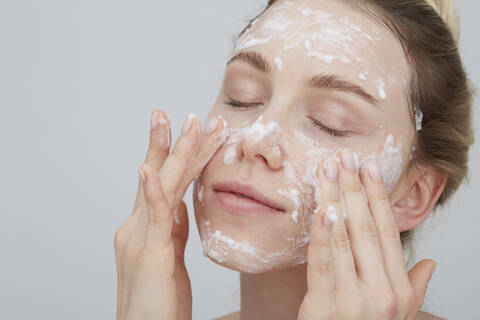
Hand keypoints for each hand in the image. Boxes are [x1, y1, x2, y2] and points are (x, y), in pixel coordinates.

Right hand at [114, 111, 227, 319]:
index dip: (176, 155)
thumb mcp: (168, 258)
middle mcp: (137, 226)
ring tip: (189, 123)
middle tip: (186, 114)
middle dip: (173, 141)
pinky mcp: (148, 254)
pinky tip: (150, 168)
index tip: (190, 130)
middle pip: (159, 175)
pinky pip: (154, 217)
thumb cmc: (159, 302)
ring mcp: (139, 238)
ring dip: (175, 153)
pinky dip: (152, 190)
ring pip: (161, 186)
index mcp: (146, 227)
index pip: (164, 182)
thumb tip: (180, 209)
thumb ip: (171, 231)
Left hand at [298, 150, 435, 319]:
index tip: (370, 168)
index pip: (387, 231)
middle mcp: (382, 291)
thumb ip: (414, 287)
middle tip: (345, 158)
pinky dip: (322, 234)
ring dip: (334, 200)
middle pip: (366, 228)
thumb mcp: (396, 313)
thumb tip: (429, 262)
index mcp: (398, 287)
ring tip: (327, 171)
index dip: (378, 197)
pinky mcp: (325, 306)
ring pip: (344, 238)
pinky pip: (323, 263)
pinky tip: (321, 210)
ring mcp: (355, 299)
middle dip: (354, 189)